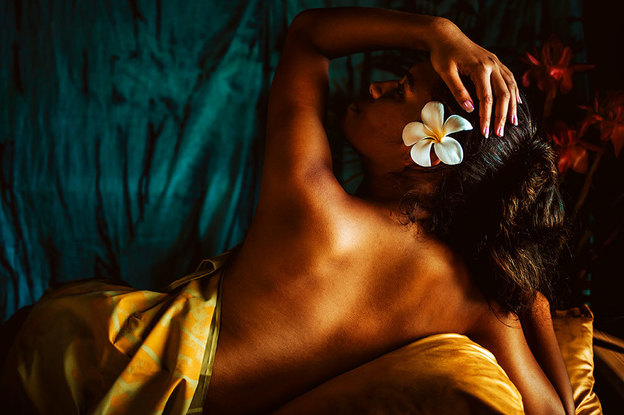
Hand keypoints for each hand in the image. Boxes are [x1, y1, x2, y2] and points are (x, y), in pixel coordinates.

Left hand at [428, 19, 519, 137]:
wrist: (446, 35)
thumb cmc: (442, 54)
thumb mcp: (445, 73)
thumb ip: (458, 91)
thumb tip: (470, 109)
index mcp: (480, 68)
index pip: (487, 98)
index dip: (487, 117)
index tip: (485, 133)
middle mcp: (492, 64)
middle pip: (504, 95)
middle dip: (502, 116)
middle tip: (500, 134)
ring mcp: (496, 62)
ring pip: (510, 86)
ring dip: (512, 106)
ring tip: (513, 123)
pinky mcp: (495, 61)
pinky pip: (510, 78)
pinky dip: (515, 92)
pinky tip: (517, 103)